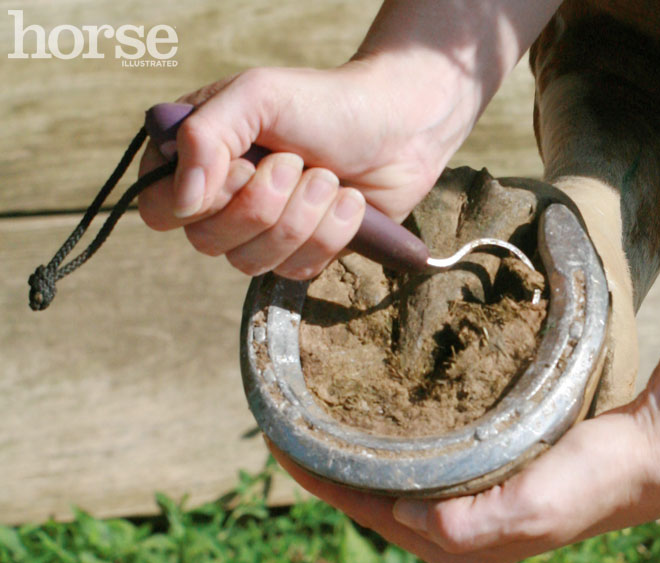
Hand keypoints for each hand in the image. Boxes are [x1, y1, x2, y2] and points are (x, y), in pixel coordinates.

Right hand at [137, 61, 464, 278]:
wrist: (400, 127)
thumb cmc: (324, 103)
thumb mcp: (257, 96)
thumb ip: (205, 136)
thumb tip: (184, 201)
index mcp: (196, 159)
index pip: (159, 209)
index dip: (203, 199)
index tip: (245, 165)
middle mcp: (221, 200)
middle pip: (207, 242)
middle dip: (264, 202)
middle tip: (297, 162)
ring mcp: (262, 231)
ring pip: (252, 262)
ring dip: (301, 217)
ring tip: (329, 178)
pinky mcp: (303, 254)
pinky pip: (296, 271)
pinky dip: (330, 233)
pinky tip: (349, 201)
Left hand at [268, 396, 659, 562]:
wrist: (643, 460)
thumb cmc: (591, 481)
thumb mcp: (531, 506)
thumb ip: (469, 523)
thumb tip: (409, 512)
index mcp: (457, 549)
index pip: (369, 509)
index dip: (320, 477)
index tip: (278, 437)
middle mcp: (456, 538)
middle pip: (373, 497)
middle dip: (329, 464)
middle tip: (290, 417)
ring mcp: (469, 512)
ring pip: (393, 481)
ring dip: (357, 452)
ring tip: (322, 415)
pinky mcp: (484, 486)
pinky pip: (421, 466)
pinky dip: (392, 444)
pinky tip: (381, 419)